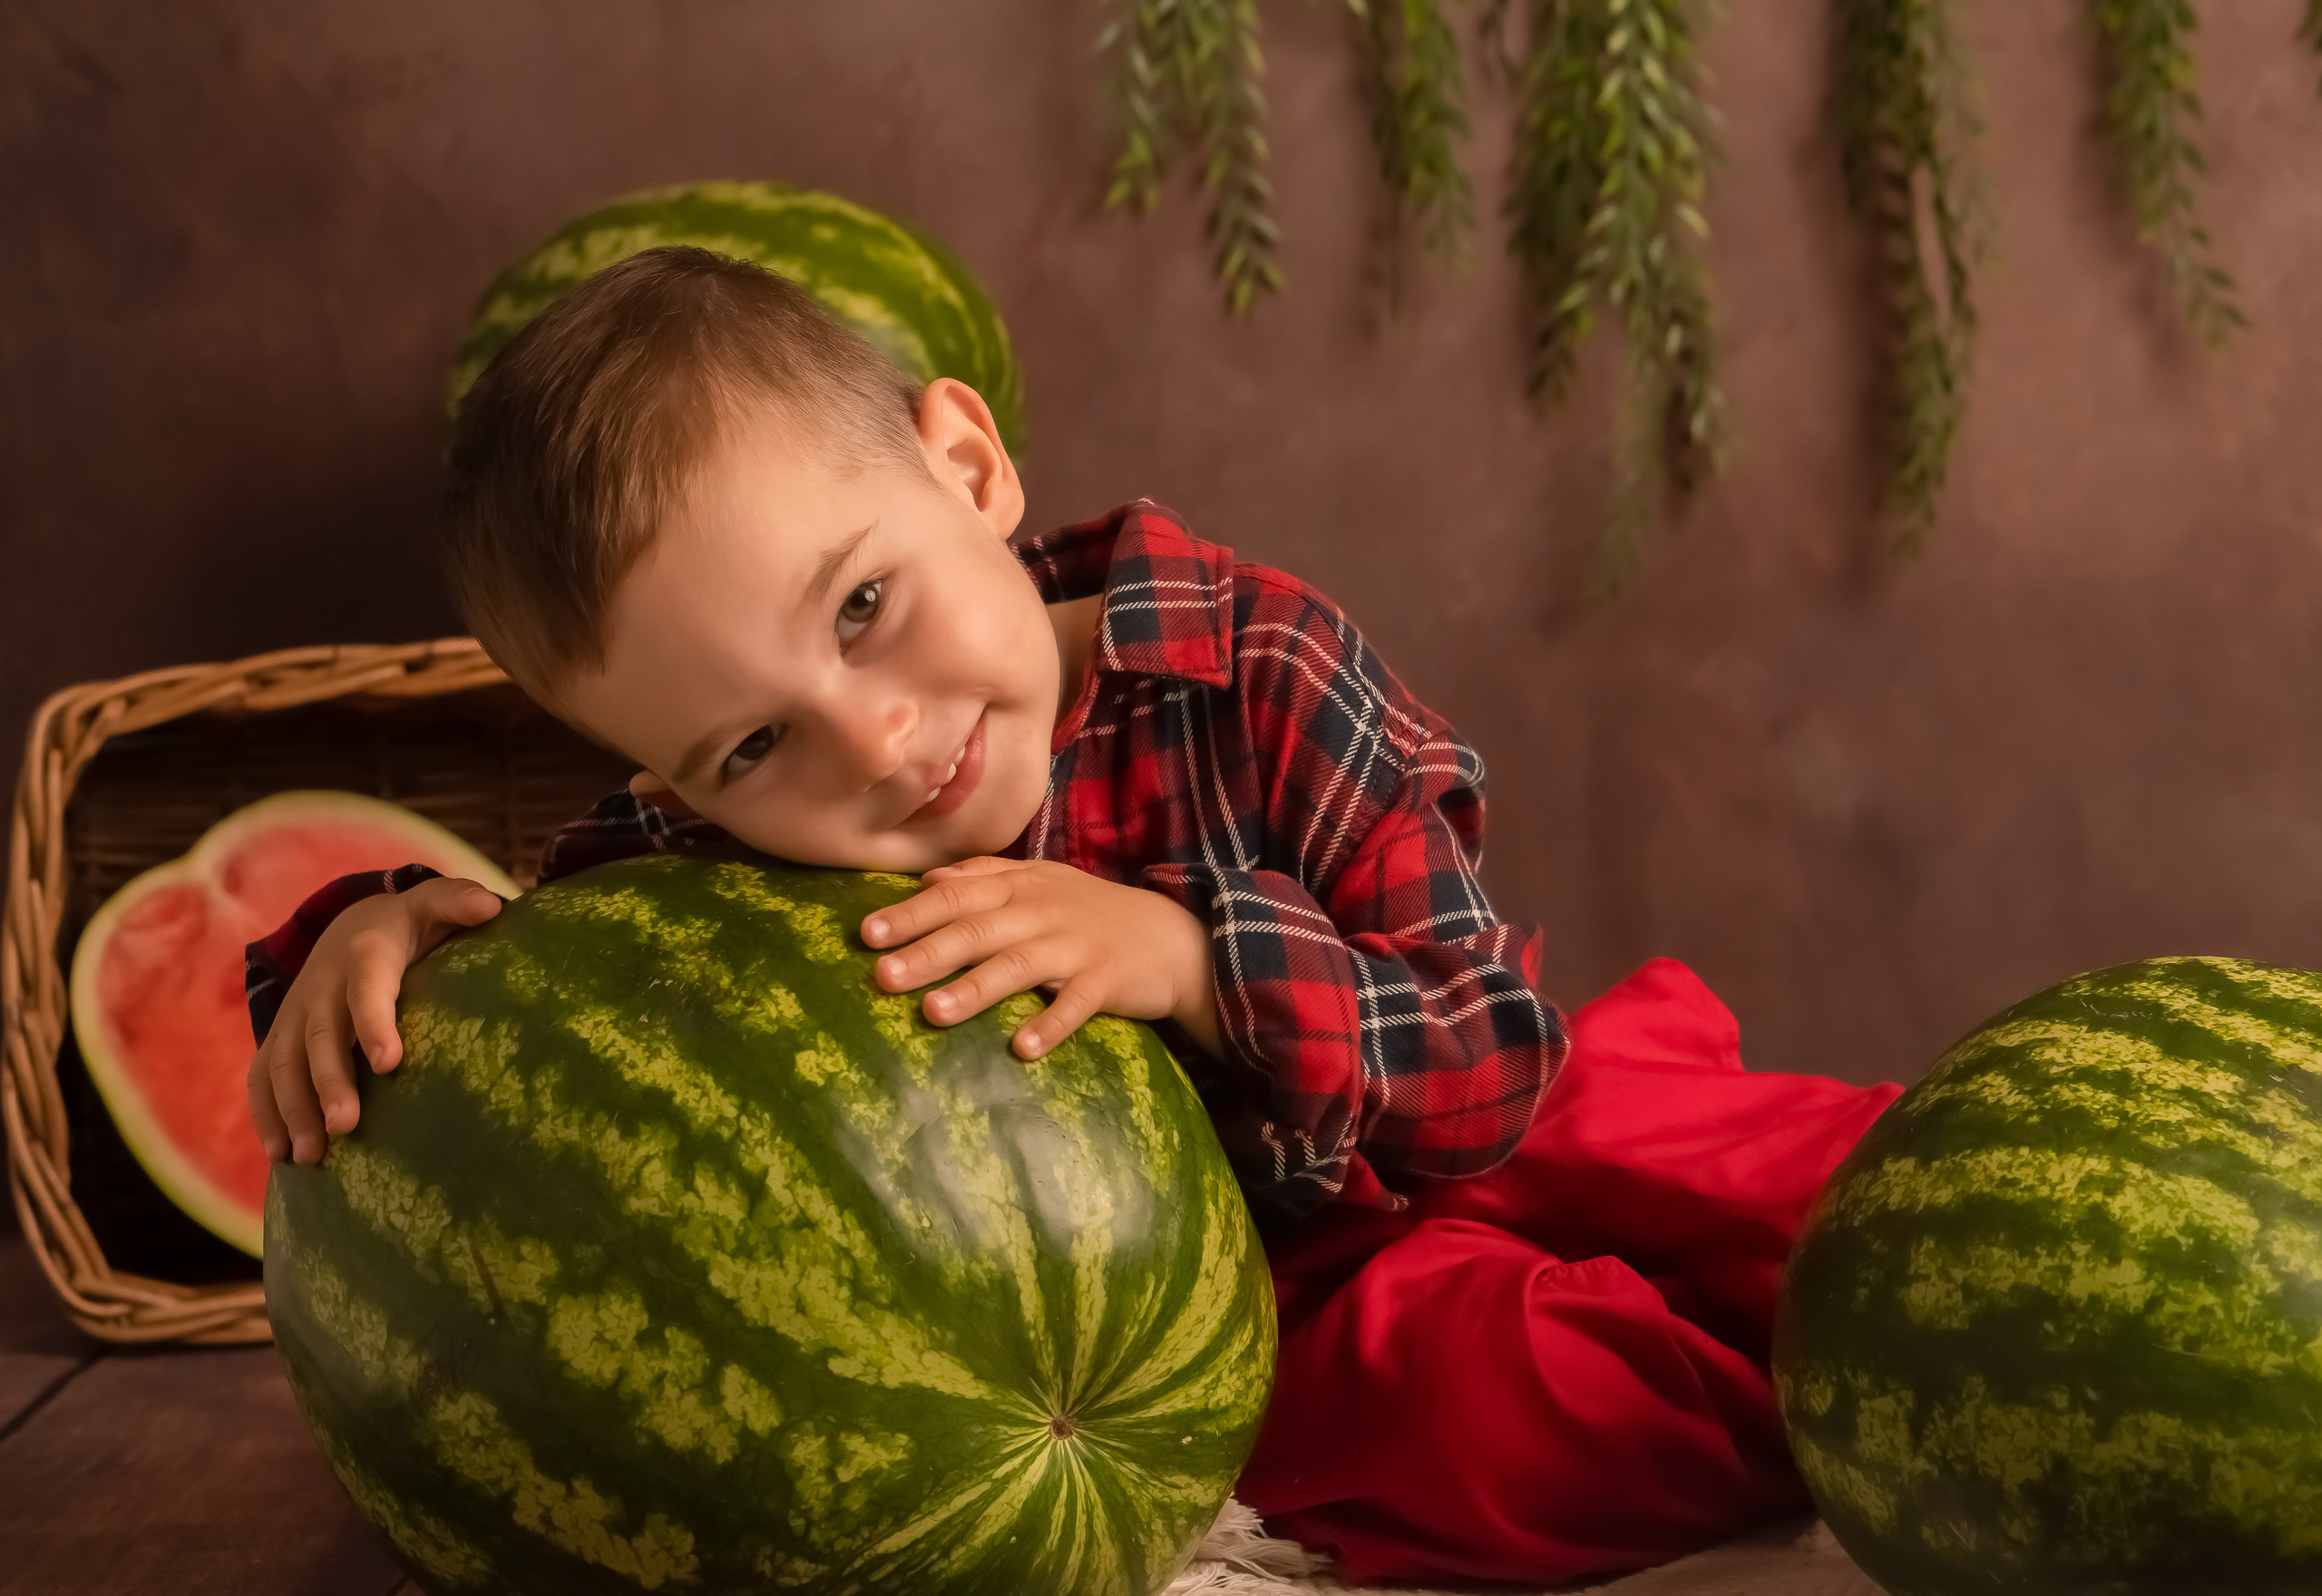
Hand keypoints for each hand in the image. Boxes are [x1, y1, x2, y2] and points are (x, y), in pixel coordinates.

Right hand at [246, 877, 501, 1164]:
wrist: (349, 927)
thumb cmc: (407, 927)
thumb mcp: (432, 906)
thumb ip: (457, 903)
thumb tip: (493, 907)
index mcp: (364, 955)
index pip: (368, 989)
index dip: (374, 1023)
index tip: (391, 1063)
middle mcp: (321, 986)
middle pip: (320, 1036)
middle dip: (329, 1081)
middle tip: (346, 1125)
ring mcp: (296, 1014)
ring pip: (284, 1062)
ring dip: (294, 1109)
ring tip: (310, 1155)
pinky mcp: (281, 1036)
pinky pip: (263, 1076)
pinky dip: (267, 1114)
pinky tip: (281, 1155)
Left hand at [861, 858, 1222, 1059]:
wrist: (1173, 935)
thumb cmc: (1091, 911)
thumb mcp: (1040, 880)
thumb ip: (985, 875)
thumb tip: (927, 880)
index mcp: (1020, 887)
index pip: (957, 895)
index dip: (912, 914)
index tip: (867, 934)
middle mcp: (1043, 911)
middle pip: (978, 930)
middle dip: (929, 952)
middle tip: (882, 976)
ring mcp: (1076, 946)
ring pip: (1019, 966)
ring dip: (975, 989)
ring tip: (932, 1014)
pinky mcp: (1108, 980)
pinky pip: (1076, 1004)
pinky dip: (1051, 1025)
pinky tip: (1021, 1049)